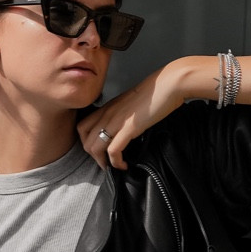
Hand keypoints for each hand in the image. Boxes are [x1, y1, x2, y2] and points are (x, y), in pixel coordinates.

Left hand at [78, 59, 192, 169]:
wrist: (168, 85)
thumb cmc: (155, 93)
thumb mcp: (130, 103)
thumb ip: (122, 115)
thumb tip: (123, 129)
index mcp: (107, 107)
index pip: (82, 127)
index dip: (86, 143)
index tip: (98, 151)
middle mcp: (107, 114)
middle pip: (85, 141)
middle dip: (94, 156)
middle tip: (106, 163)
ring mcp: (116, 121)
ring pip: (94, 148)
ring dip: (102, 162)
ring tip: (114, 166)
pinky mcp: (128, 128)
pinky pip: (113, 151)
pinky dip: (116, 163)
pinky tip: (124, 165)